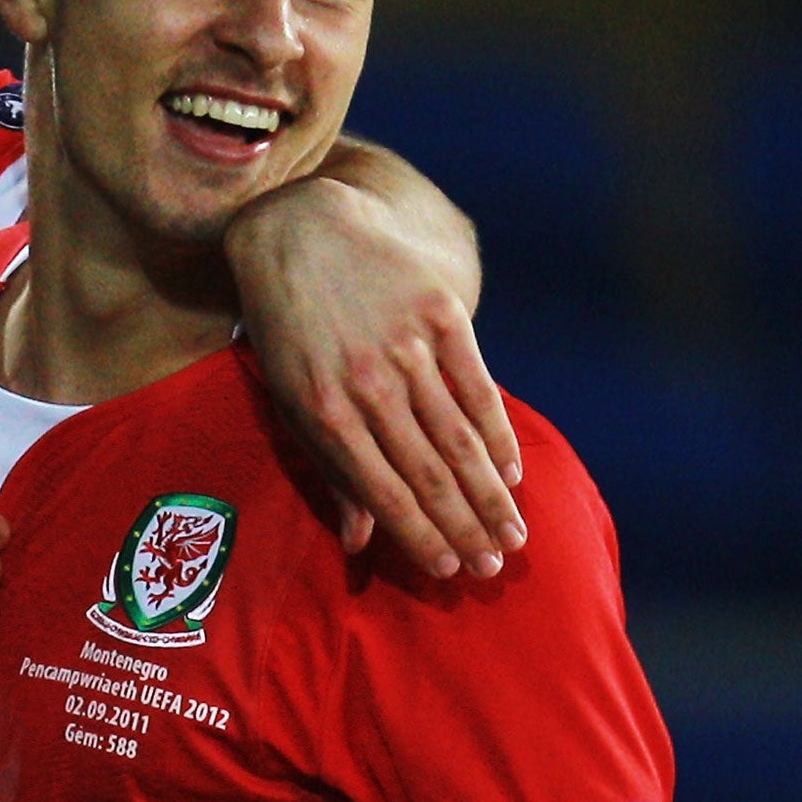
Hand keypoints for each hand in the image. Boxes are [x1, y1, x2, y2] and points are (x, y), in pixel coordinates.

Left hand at [228, 178, 524, 578]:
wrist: (299, 230)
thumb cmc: (288, 326)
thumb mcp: (288, 395)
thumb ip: (326, 466)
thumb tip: (357, 542)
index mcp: (322, 409)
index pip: (382, 490)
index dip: (419, 536)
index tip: (449, 572)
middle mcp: (367, 382)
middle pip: (429, 472)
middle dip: (465, 528)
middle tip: (495, 568)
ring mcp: (407, 345)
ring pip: (459, 438)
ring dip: (491, 495)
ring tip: (513, 535)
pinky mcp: (440, 310)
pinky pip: (477, 385)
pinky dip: (498, 433)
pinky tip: (512, 471)